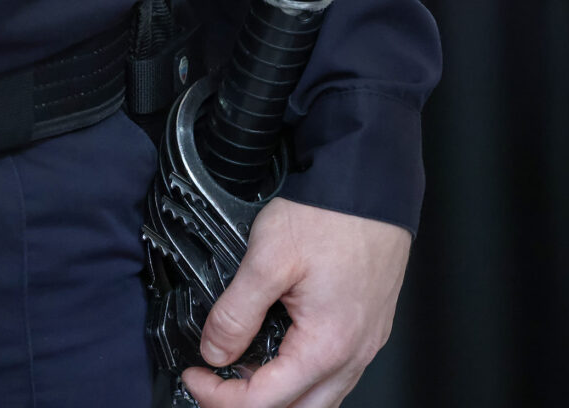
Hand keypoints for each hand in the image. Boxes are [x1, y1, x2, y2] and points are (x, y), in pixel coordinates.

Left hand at [182, 197, 411, 406]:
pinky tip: (285, 352)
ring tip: (250, 368)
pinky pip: (337, 373)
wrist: (371, 184)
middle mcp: (354, 352)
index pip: (263, 402)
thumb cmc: (333, 214)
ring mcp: (366, 342)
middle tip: (220, 385)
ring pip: (321, 398)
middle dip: (252, 406)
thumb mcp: (268, 258)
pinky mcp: (370, 326)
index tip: (197, 375)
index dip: (218, 396)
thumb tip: (216, 350)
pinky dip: (304, 376)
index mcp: (327, 345)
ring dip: (281, 395)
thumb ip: (236, 312)